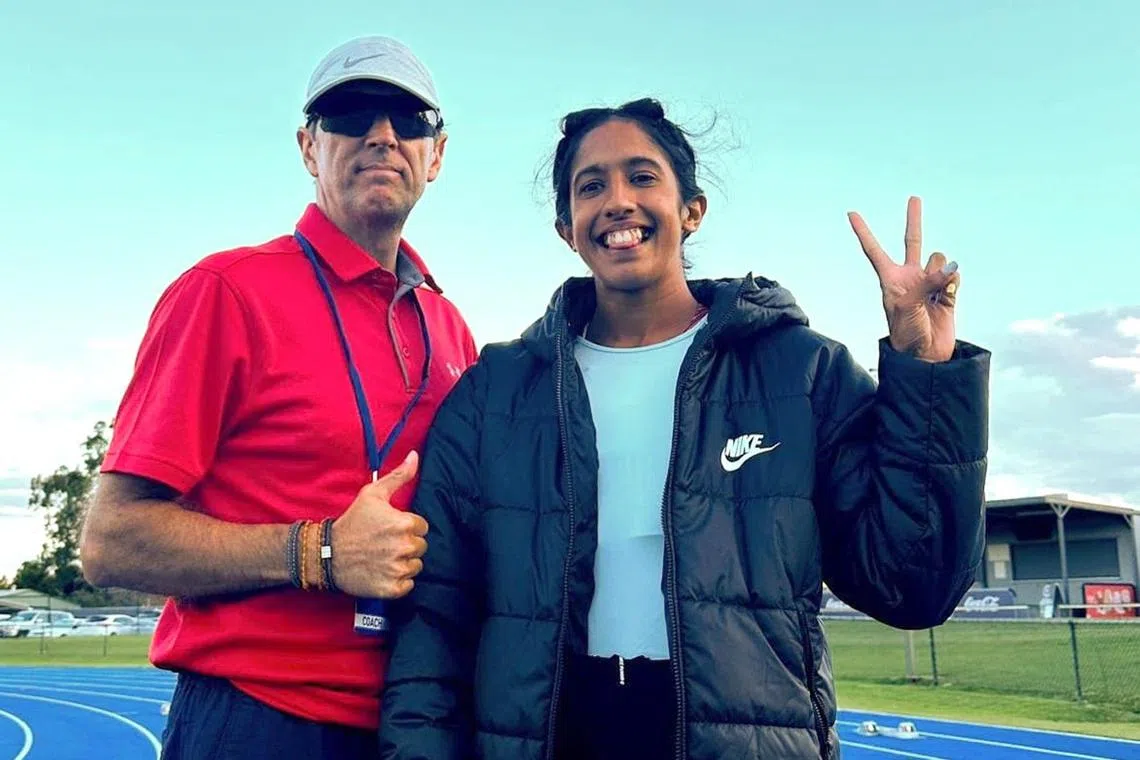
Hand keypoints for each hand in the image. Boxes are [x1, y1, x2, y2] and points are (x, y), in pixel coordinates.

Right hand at [330, 452, 427, 598]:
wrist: (326, 554)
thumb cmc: (352, 522)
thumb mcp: (372, 494)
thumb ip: (398, 476)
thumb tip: (415, 456)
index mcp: (404, 523)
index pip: (422, 527)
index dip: (407, 527)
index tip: (390, 529)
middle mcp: (404, 546)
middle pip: (421, 547)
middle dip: (406, 545)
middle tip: (385, 544)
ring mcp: (398, 569)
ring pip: (415, 566)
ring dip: (403, 563)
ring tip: (383, 557)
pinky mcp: (392, 588)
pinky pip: (408, 585)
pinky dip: (398, 581)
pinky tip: (383, 572)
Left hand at [848, 196, 960, 362]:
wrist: (926, 356)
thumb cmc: (906, 334)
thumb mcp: (907, 307)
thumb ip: (927, 283)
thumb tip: (949, 267)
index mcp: (890, 279)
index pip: (873, 250)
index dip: (863, 232)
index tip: (851, 213)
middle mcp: (909, 276)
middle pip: (912, 241)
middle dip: (914, 219)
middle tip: (914, 197)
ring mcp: (929, 282)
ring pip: (939, 259)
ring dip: (940, 272)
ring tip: (936, 292)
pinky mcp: (948, 291)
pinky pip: (954, 276)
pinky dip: (954, 283)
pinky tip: (948, 296)